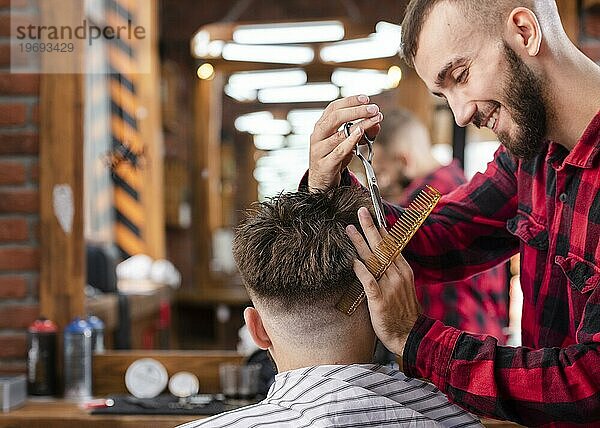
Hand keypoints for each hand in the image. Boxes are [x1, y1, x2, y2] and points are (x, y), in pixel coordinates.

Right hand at [308, 95, 382, 190]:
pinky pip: (339, 151)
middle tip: (373, 109)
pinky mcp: (325, 164)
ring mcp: (319, 150)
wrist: (321, 182)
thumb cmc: (334, 158)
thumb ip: (361, 131)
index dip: (349, 101)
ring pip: (340, 134)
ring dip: (360, 125)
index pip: (333, 108)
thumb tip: (376, 122)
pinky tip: (360, 134)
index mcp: (321, 126)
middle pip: (335, 117)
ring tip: (374, 120)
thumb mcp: (347, 142)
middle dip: (356, 111)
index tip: (366, 98)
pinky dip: (350, 141)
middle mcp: (318, 136)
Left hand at [347, 207, 420, 355]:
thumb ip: (392, 273)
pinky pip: (369, 282)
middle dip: (371, 228)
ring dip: (360, 243)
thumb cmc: (403, 312)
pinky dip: (360, 270)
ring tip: (349, 229)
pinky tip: (352, 261)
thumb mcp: (402, 288)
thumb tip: (380, 259)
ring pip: (373, 260)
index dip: (382, 230)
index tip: (374, 216)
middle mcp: (397, 275)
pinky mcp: (379, 300)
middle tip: (361, 212)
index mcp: (403, 271)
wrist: (410, 335)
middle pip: (382, 247)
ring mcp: (389, 287)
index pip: (392, 245)